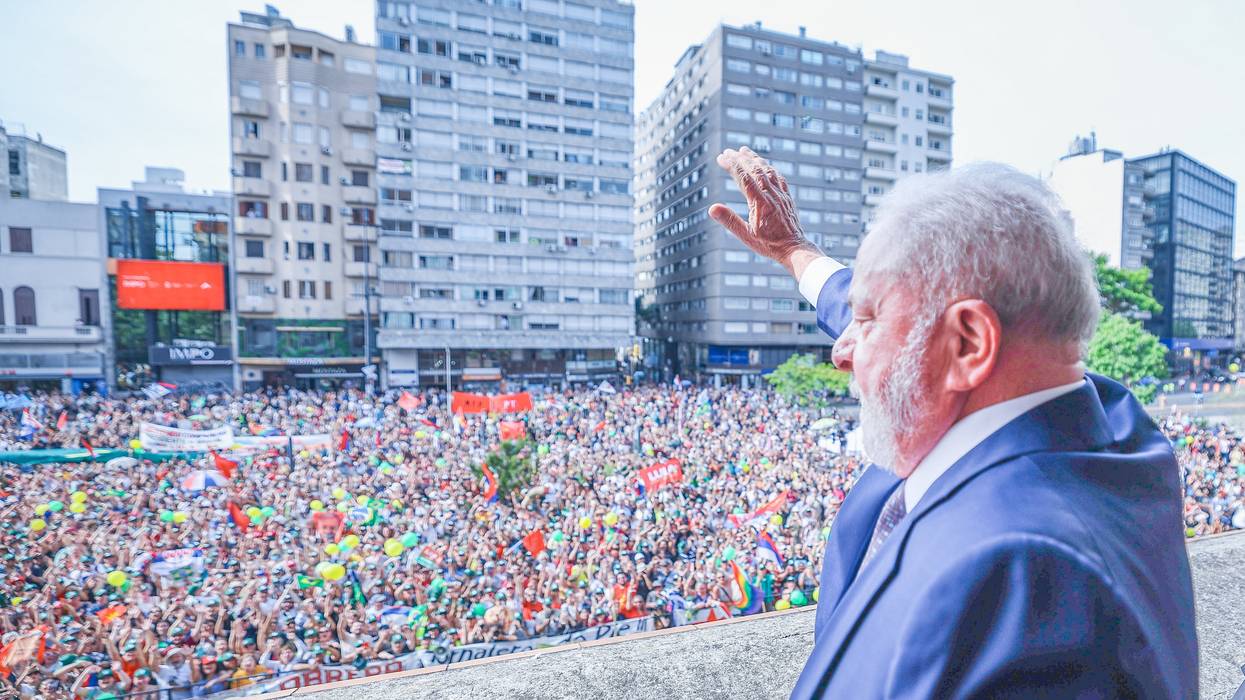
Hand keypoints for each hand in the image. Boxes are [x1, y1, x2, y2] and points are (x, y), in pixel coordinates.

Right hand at [709, 147, 823, 277]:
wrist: (794, 248)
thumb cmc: (769, 245)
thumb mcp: (746, 236)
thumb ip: (729, 221)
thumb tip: (711, 208)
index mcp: (761, 203)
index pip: (744, 177)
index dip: (732, 165)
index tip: (721, 157)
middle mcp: (772, 195)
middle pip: (755, 169)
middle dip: (740, 158)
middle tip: (727, 151)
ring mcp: (781, 194)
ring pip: (767, 170)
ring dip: (754, 159)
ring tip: (744, 151)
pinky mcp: (787, 196)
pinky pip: (778, 177)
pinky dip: (768, 167)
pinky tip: (764, 165)